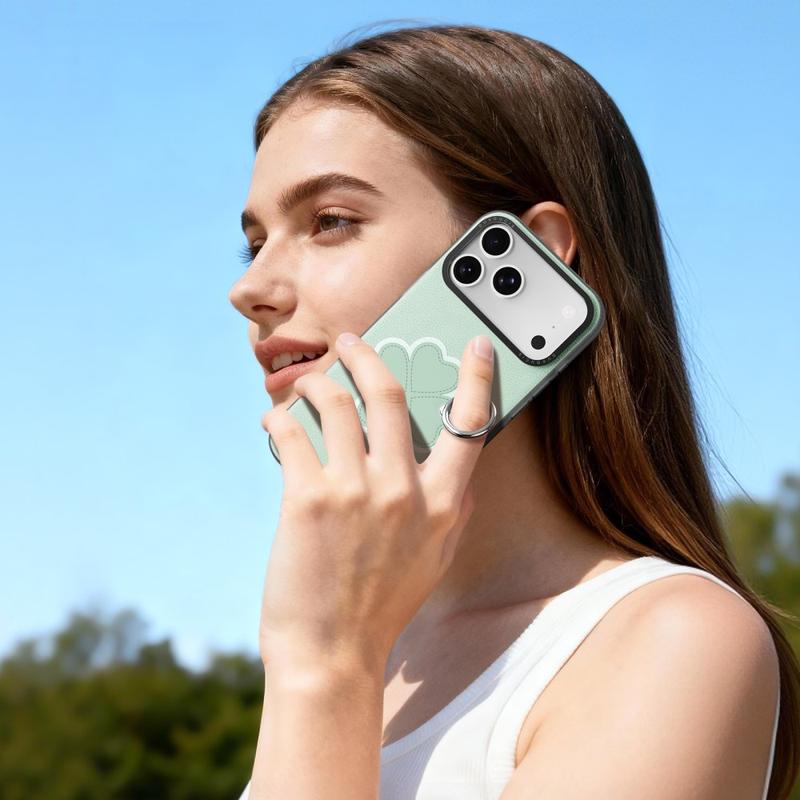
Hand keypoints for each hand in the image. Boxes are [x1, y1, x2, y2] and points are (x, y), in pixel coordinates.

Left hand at [259, 331, 494, 674]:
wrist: (331, 653)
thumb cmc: (380, 605)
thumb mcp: (434, 560)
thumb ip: (452, 512)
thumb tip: (460, 472)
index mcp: (443, 505)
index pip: (470, 426)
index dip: (477, 378)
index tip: (476, 345)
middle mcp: (404, 491)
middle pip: (390, 395)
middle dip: (367, 356)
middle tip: (352, 343)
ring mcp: (355, 492)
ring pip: (335, 402)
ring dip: (315, 382)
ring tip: (305, 384)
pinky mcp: (307, 499)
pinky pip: (291, 432)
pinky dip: (279, 417)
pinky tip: (274, 421)